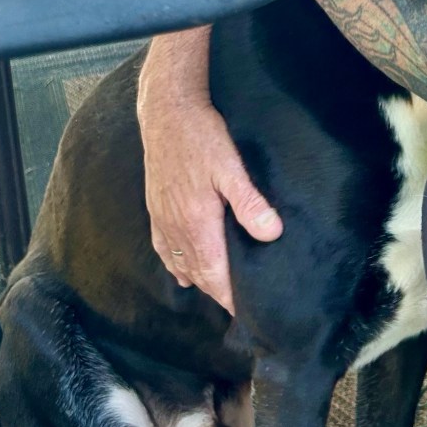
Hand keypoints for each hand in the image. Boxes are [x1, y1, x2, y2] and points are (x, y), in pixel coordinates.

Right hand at [138, 30, 282, 314]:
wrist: (166, 112)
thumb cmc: (201, 136)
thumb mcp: (231, 167)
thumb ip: (250, 203)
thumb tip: (271, 234)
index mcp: (197, 224)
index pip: (215, 275)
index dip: (230, 298)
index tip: (247, 314)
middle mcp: (176, 229)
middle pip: (199, 275)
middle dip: (218, 295)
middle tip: (239, 311)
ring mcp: (162, 220)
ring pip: (181, 265)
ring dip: (200, 282)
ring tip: (219, 296)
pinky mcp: (155, 209)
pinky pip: (164, 250)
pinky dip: (176, 267)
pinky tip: (184, 274)